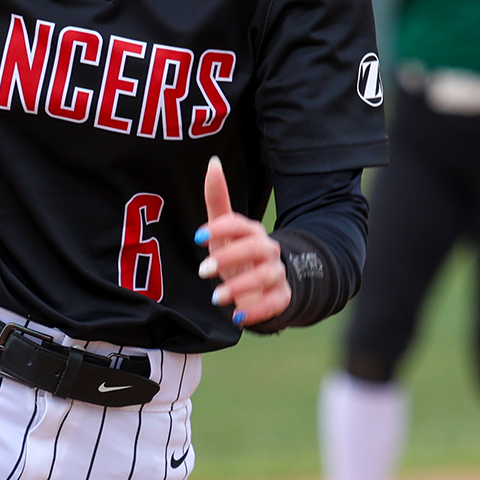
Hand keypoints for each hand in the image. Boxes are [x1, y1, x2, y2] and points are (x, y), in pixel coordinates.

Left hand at [195, 156, 289, 326]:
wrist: (267, 284)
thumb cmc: (239, 254)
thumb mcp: (225, 231)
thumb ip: (218, 200)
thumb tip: (212, 162)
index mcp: (252, 232)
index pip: (240, 225)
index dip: (220, 229)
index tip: (197, 237)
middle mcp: (267, 250)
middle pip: (255, 248)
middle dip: (229, 258)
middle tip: (203, 270)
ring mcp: (277, 274)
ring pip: (265, 276)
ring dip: (239, 286)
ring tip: (216, 298)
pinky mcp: (282, 297)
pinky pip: (276, 303)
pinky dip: (258, 311)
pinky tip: (238, 317)